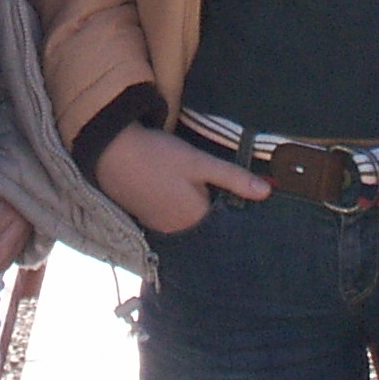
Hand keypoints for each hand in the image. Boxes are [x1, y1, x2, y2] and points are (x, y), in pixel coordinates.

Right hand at [94, 125, 268, 233]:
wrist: (110, 150)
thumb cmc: (158, 155)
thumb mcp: (199, 162)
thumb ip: (233, 178)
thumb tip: (268, 192)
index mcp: (193, 219)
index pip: (223, 217)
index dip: (230, 199)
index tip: (233, 184)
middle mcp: (175, 230)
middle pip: (204, 219)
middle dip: (211, 201)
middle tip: (205, 177)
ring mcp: (157, 225)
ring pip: (185, 216)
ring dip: (190, 201)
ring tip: (185, 179)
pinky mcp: (143, 216)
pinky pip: (168, 214)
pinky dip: (173, 202)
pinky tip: (169, 183)